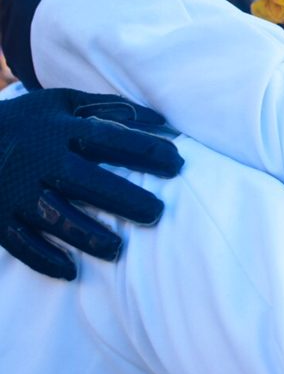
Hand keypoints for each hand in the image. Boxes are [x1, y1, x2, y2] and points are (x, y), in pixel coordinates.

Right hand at [0, 89, 183, 279]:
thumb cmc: (26, 121)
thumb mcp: (61, 103)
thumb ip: (108, 108)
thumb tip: (161, 119)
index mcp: (59, 130)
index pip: (108, 138)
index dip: (144, 149)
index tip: (177, 162)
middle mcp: (39, 160)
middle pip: (86, 181)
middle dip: (123, 198)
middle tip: (156, 213)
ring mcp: (16, 190)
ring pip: (55, 217)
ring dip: (87, 235)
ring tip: (116, 249)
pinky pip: (20, 242)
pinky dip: (43, 258)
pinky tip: (71, 270)